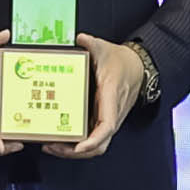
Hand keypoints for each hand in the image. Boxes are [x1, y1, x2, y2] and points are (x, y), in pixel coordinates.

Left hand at [40, 37, 151, 159]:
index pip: (106, 126)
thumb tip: (79, 38)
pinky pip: (93, 139)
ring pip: (96, 146)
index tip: (78, 146)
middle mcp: (111, 113)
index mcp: (111, 96)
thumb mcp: (106, 49)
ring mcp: (109, 119)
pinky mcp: (104, 121)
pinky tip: (60, 140)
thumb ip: (91, 43)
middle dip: (75, 151)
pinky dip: (77, 144)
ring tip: (52, 146)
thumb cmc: (122, 62)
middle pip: (99, 145)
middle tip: (52, 146)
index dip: (93, 139)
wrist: (138, 68)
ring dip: (74, 151)